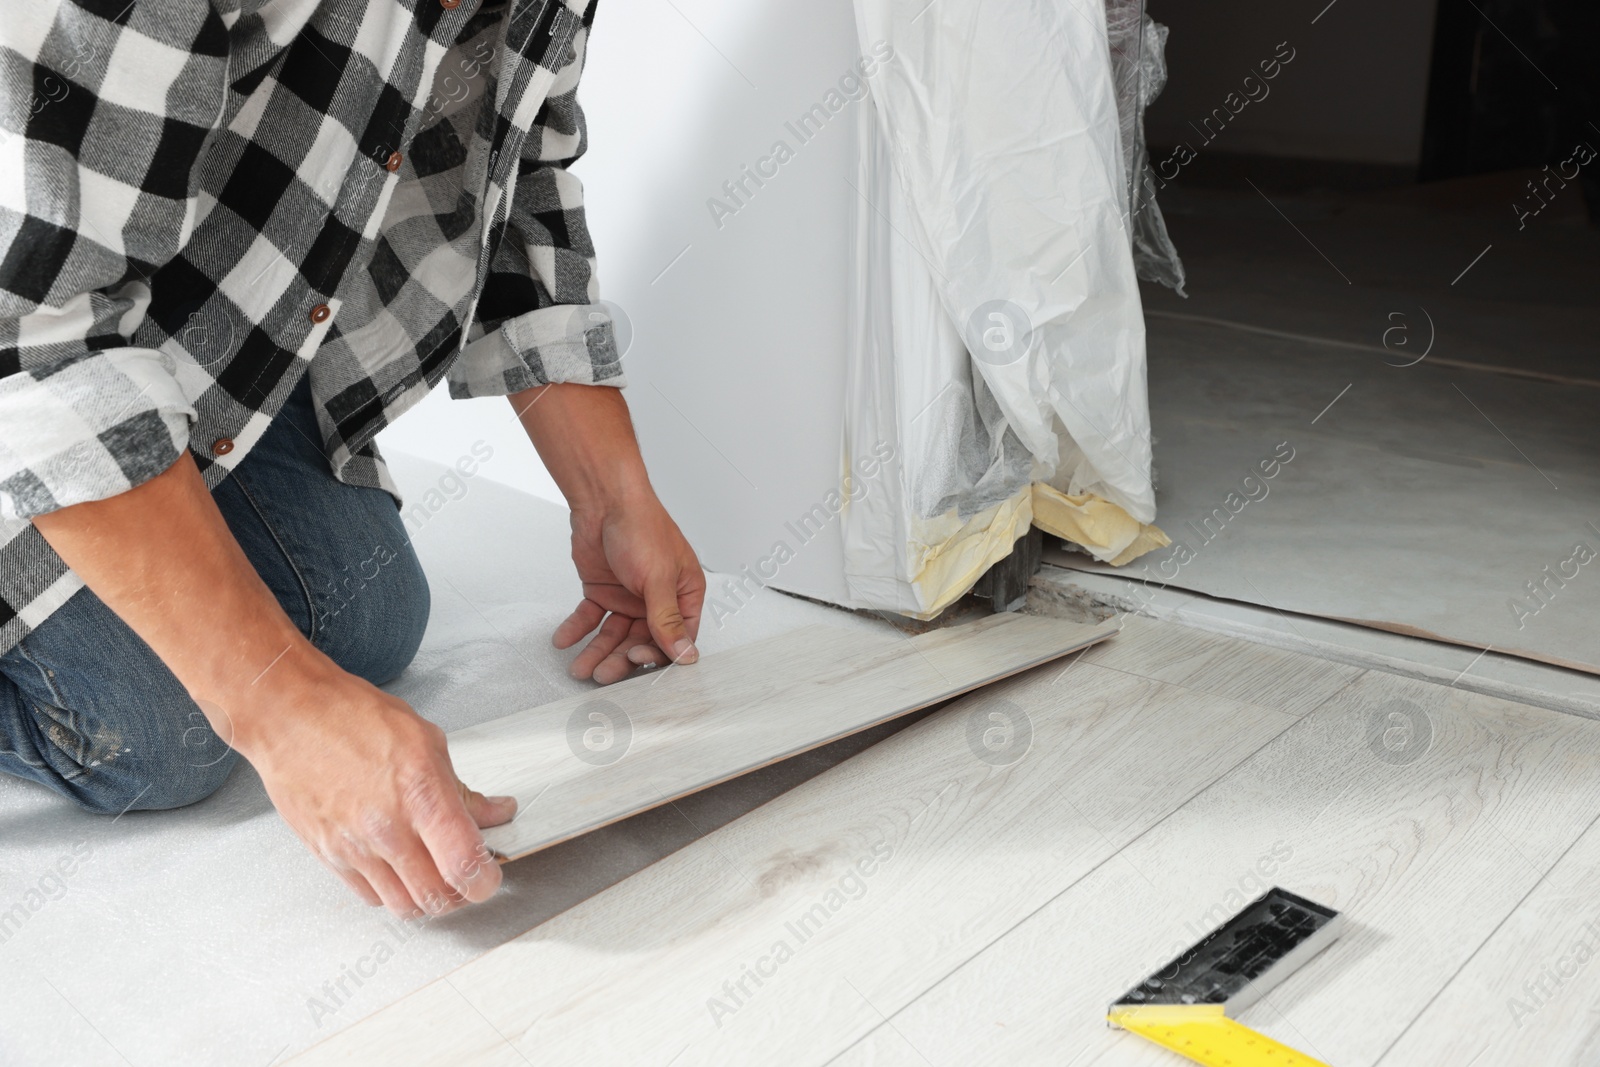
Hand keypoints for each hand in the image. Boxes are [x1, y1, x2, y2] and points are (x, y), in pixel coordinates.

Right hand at [234, 651, 517, 917]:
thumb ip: (461, 789)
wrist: (290, 718)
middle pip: (436, 897)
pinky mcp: (329, 857)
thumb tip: (493, 813)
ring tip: (434, 872)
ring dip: (426, 898)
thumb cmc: (352, 717)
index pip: (464, 864)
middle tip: (467, 874)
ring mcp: (354, 848)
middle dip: (461, 894)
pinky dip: (392, 891)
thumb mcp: (426, 740)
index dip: (486, 879)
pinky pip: (370, 896)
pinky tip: (400, 867)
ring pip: (403, 906)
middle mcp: (387, 828)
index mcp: (420, 794)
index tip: (491, 872)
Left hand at [554, 487, 705, 683]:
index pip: (677, 637)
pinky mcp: (603, 592)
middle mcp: (658, 599)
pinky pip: (591, 618)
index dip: (658, 654)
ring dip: (597, 651)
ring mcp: (629, 597)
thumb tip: (685, 654)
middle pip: (642, 641)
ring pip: (614, 635)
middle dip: (621, 658)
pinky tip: (565, 640)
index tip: (637, 662)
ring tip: (580, 667)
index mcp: (684, 593)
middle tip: (604, 673)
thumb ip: (667, 620)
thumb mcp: (658, 578)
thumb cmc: (642, 526)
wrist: (604, 499)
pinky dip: (577, 630)